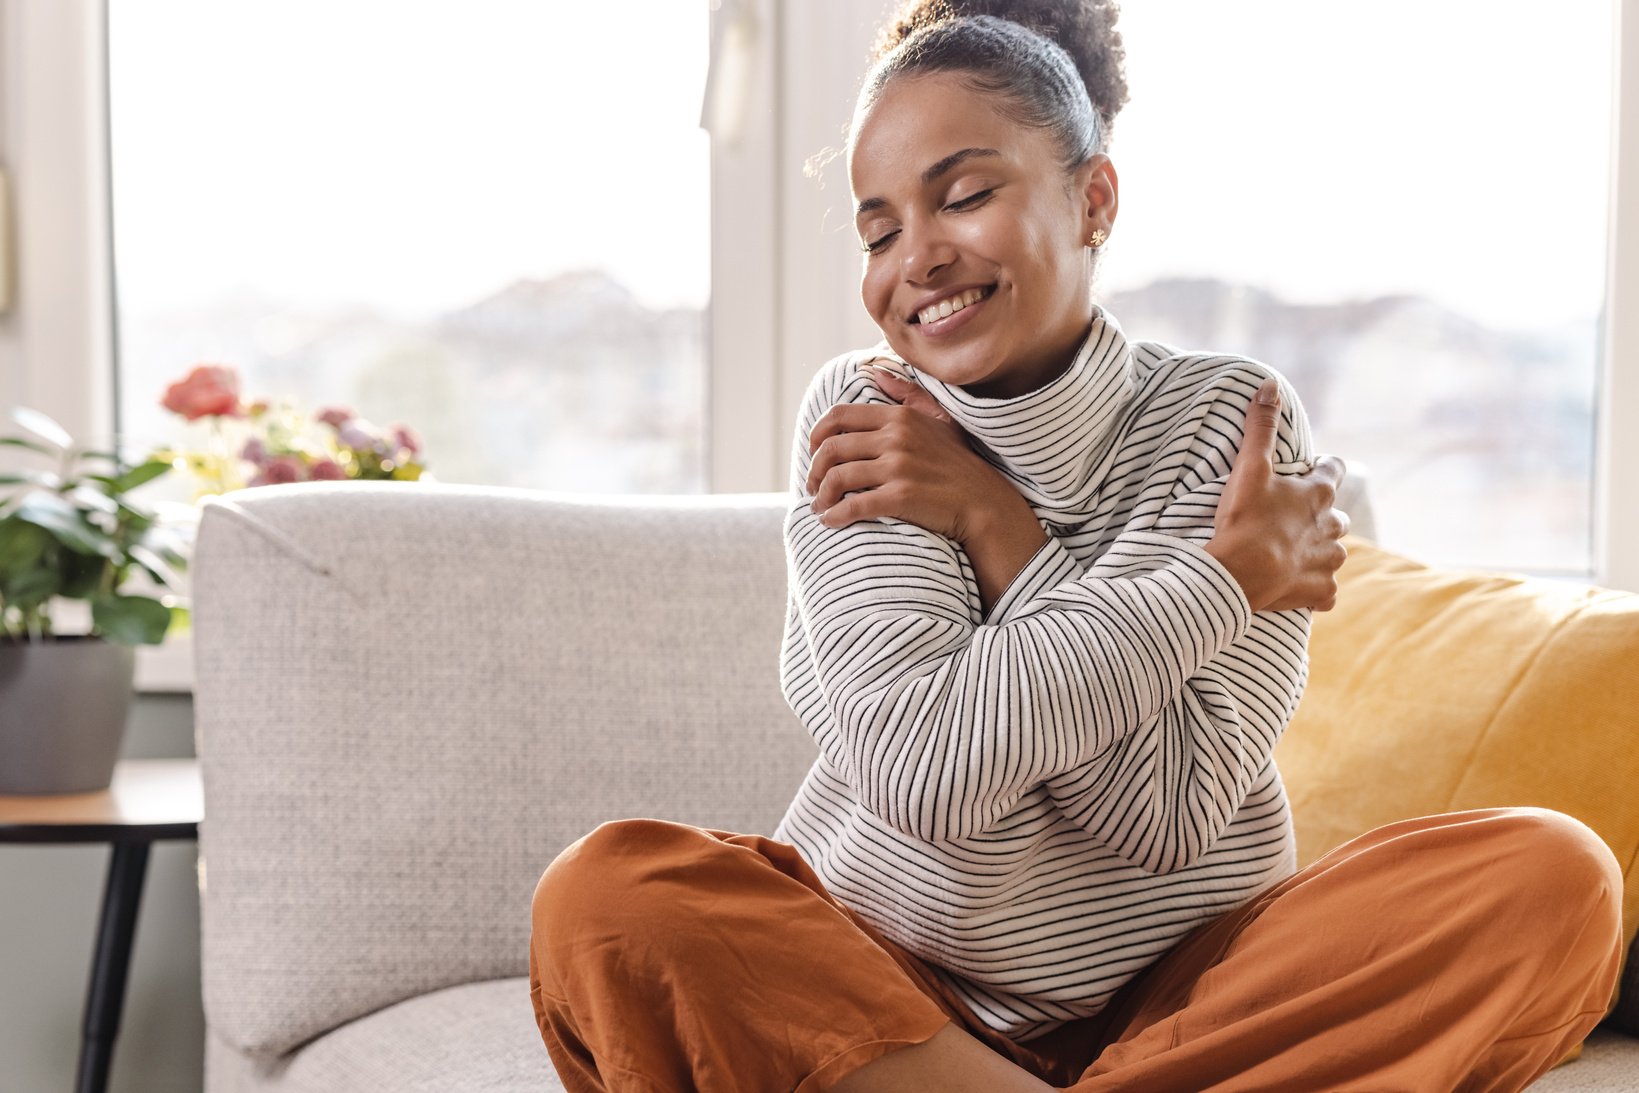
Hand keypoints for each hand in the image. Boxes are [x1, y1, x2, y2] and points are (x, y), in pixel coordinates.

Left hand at [805, 363, 1022, 542]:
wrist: (985, 503)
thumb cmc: (960, 464)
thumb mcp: (938, 419)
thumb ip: (907, 394)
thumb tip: (877, 372)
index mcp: (899, 417)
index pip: (838, 417)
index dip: (817, 436)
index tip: (813, 453)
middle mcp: (896, 438)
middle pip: (831, 449)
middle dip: (814, 470)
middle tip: (812, 486)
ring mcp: (898, 467)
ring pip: (837, 478)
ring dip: (820, 496)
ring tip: (819, 506)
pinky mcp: (901, 496)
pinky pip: (854, 505)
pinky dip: (835, 515)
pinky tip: (831, 521)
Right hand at [1204, 379, 1349, 611]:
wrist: (1239, 574)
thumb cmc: (1245, 519)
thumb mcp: (1249, 468)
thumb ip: (1260, 426)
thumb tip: (1270, 384)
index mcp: (1319, 494)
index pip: (1335, 470)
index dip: (1323, 468)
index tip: (1308, 471)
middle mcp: (1332, 527)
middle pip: (1336, 515)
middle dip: (1320, 515)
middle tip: (1290, 518)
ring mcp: (1328, 562)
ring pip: (1334, 553)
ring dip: (1319, 551)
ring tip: (1291, 553)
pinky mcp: (1320, 592)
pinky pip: (1327, 592)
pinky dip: (1316, 589)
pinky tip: (1299, 588)